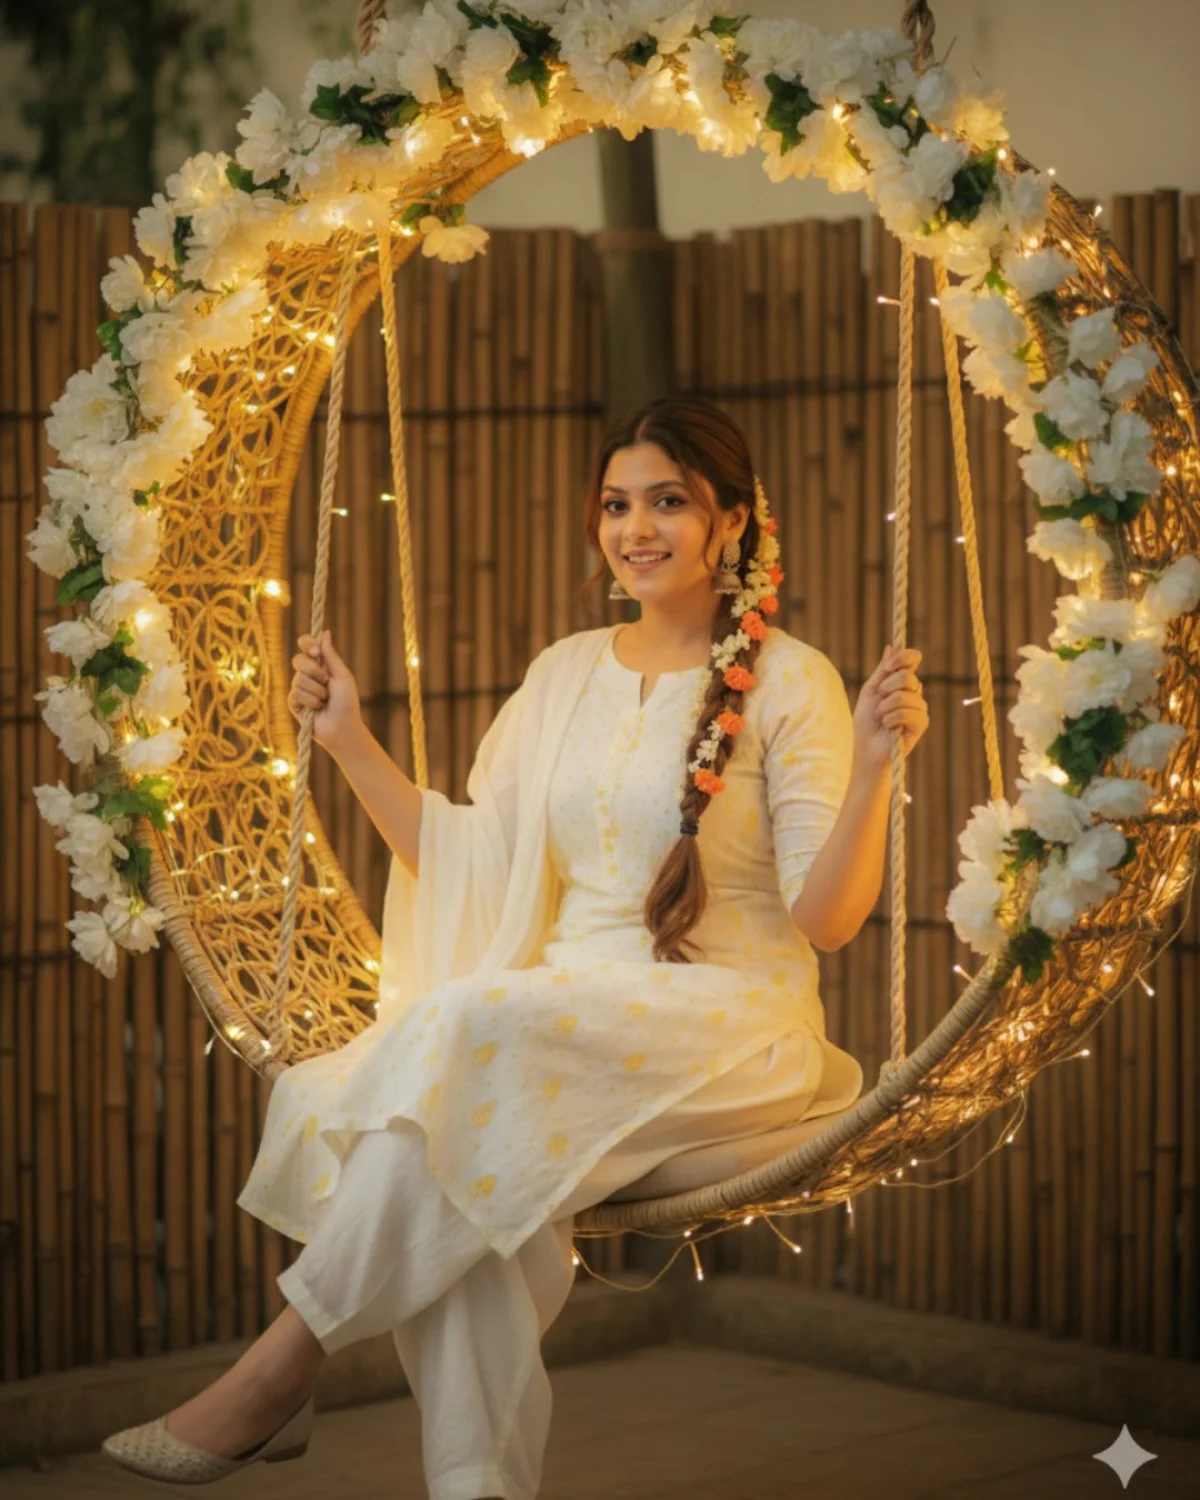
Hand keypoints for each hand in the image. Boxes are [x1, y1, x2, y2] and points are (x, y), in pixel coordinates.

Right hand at [287, 630, 361, 753]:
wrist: (342, 726)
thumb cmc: (347, 702)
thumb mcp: (342, 675)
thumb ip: (330, 655)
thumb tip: (325, 633)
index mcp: (320, 665)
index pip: (305, 645)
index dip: (307, 644)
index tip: (316, 652)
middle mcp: (308, 674)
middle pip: (298, 660)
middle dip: (314, 670)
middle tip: (326, 682)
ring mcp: (299, 688)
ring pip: (298, 679)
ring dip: (317, 691)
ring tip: (325, 701)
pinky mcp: (294, 703)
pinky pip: (296, 693)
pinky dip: (311, 701)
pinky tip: (317, 709)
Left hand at [852, 644, 928, 769]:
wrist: (867, 748)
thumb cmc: (866, 722)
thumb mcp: (870, 691)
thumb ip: (882, 671)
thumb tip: (890, 648)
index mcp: (902, 682)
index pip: (913, 659)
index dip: (903, 658)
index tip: (887, 668)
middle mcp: (914, 692)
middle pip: (907, 676)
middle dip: (886, 688)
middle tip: (878, 701)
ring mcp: (920, 707)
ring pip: (904, 695)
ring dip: (884, 708)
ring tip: (881, 718)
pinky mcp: (922, 723)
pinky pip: (906, 712)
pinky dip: (890, 719)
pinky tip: (888, 728)